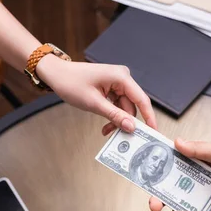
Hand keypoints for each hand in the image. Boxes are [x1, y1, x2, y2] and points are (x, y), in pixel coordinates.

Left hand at [37, 56, 156, 133]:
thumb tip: (131, 127)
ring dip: (117, 121)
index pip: (142, 100)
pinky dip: (113, 116)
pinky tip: (105, 124)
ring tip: (106, 130)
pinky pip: (118, 105)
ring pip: (125, 108)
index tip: (154, 132)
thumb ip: (115, 116)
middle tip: (117, 136)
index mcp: (121, 77)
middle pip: (132, 106)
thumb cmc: (72, 83)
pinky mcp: (112, 87)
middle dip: (125, 122)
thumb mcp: (94, 103)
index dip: (149, 117)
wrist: (57, 74)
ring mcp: (117, 83)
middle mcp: (122, 78)